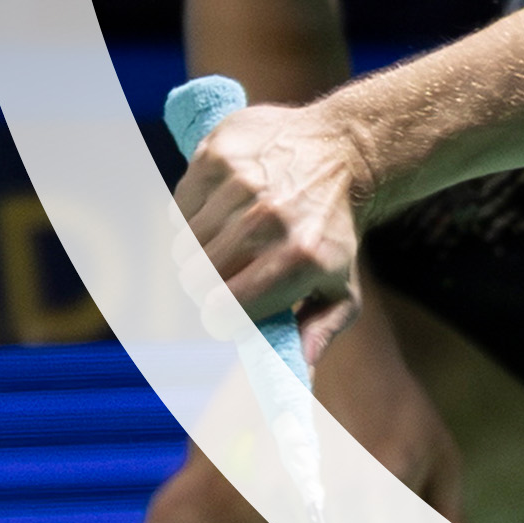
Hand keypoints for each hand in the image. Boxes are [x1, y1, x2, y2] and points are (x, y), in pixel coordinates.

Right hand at [175, 100, 367, 320]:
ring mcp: (243, 183)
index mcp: (299, 259)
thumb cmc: (334, 229)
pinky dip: (192, 214)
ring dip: (199, 248)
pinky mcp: (219, 153)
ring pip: (184, 243)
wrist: (344, 151)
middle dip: (206, 284)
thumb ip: (320, 332)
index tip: (228, 311)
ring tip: (231, 237)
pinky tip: (223, 207)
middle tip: (229, 271)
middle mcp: (269, 219)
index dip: (220, 319)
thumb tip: (299, 371)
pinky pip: (179, 206)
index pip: (223, 311)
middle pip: (195, 278)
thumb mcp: (341, 287)